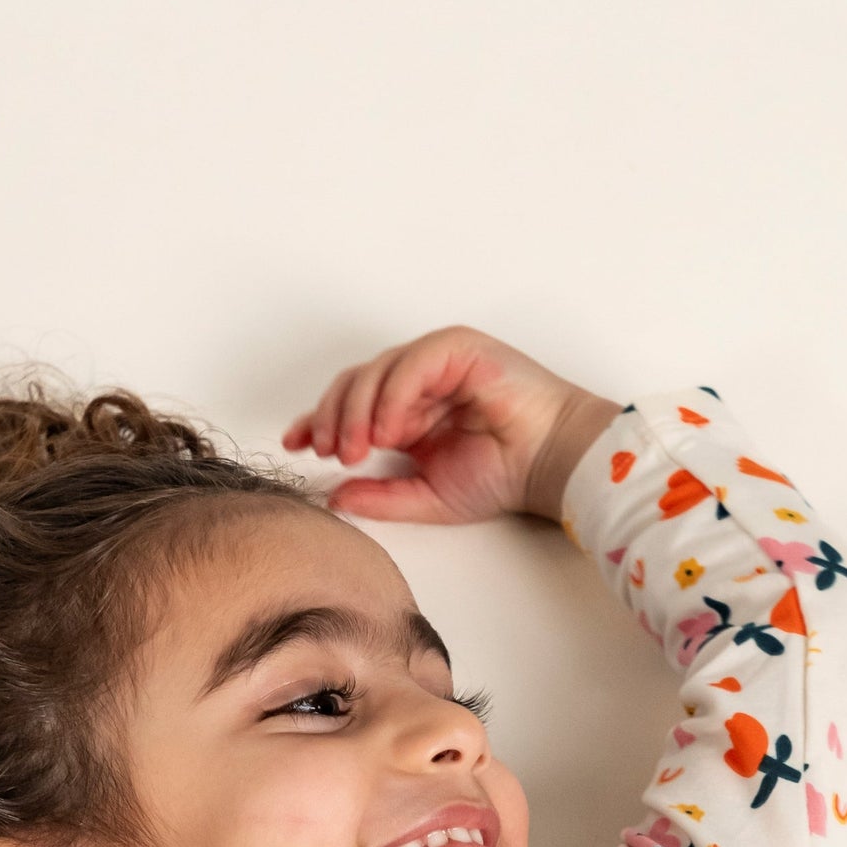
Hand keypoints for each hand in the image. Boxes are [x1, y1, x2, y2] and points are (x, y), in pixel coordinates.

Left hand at [282, 324, 620, 526]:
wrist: (551, 464)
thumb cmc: (504, 475)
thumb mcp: (427, 497)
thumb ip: (381, 497)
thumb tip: (334, 498)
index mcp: (408, 411)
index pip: (351, 404)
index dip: (318, 419)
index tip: (296, 444)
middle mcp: (417, 382)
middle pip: (354, 383)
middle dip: (331, 417)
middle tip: (325, 451)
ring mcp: (436, 361)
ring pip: (375, 371)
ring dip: (357, 411)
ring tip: (356, 449)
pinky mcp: (457, 348)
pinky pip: (410, 365)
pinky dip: (392, 397)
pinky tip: (389, 430)